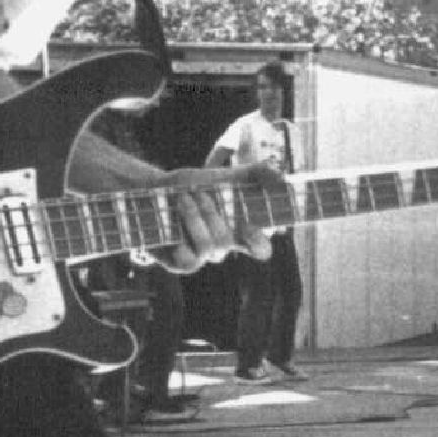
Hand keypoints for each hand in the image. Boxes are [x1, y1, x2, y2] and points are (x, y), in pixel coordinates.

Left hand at [139, 171, 273, 274]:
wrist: (155, 191)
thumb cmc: (194, 185)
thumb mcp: (227, 175)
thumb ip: (257, 173)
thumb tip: (282, 178)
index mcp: (240, 232)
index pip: (261, 250)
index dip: (259, 242)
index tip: (250, 225)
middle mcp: (224, 247)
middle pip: (229, 242)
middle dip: (212, 214)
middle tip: (199, 194)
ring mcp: (203, 257)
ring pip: (209, 248)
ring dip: (194, 218)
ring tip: (182, 199)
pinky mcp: (183, 263)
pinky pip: (189, 260)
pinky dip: (180, 236)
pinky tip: (172, 222)